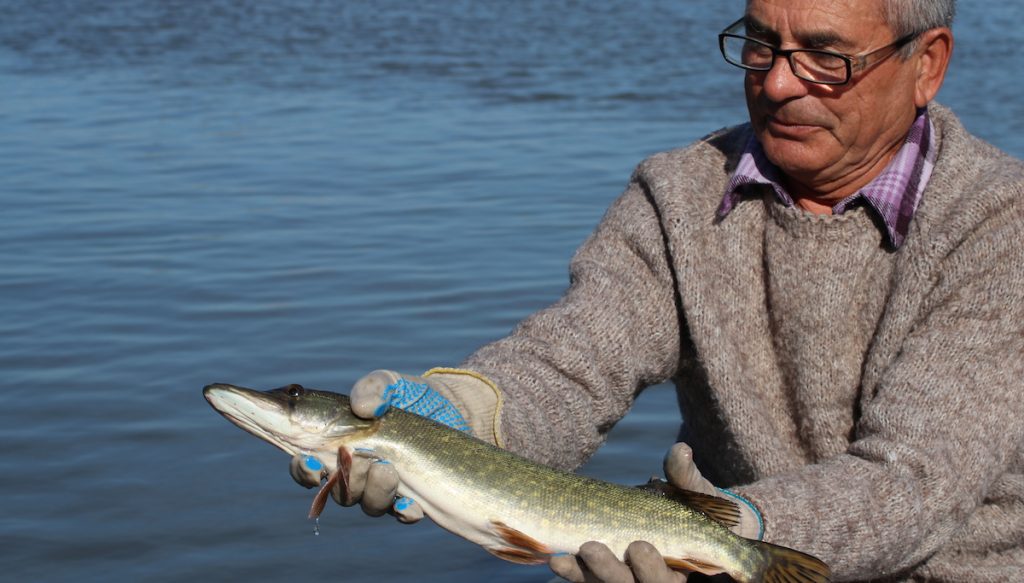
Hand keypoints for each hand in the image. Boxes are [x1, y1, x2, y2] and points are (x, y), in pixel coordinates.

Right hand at [291, 370, 470, 521]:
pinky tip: (411, 503)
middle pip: (338, 492)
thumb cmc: (406, 394)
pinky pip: (403, 514)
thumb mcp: (388, 383)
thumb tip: (364, 408)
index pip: (308, 467)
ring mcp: (385, 487)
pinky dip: (404, 511)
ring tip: (388, 468)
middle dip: (347, 479)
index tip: (312, 462)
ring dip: (375, 490)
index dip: (304, 470)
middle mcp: (357, 473)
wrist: (449, 406)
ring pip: (369, 505)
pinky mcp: (414, 495)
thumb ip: (371, 387)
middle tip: (362, 458)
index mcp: (338, 446)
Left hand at [548, 443, 762, 582]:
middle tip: (592, 547)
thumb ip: (685, 477)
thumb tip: (681, 450)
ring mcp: (623, 577)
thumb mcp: (691, 492)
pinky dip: (572, 570)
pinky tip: (555, 559)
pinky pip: (585, 578)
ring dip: (583, 571)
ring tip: (561, 556)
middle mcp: (648, 580)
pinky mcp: (600, 574)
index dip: (651, 570)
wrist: (683, 521)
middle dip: (609, 570)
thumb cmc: (693, 509)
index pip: (664, 581)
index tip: (638, 546)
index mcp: (676, 569)